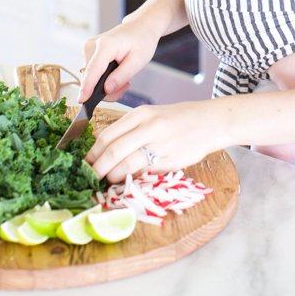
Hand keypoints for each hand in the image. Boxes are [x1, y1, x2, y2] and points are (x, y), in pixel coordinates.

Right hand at [79, 18, 160, 103]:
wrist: (140, 26)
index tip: (82, 101)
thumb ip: (121, 76)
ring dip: (106, 85)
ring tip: (124, 80)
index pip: (92, 70)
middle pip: (91, 78)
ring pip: (91, 77)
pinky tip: (117, 75)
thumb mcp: (138, 61)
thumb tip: (106, 90)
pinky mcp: (89, 52)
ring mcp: (89, 48)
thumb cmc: (142, 41)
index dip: (87, 88)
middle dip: (106, 89)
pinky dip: (103, 79)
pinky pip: (92, 73)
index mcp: (105, 45)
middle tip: (126, 87)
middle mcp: (92, 45)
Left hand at [85, 99, 231, 181]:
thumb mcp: (153, 115)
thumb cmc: (179, 118)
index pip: (108, 134)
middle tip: (89, 177)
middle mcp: (149, 127)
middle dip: (97, 167)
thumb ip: (132, 130)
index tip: (84, 163)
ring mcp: (160, 144)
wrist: (210, 121)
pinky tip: (127, 182)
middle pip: (113, 150)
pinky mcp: (171, 160)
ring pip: (127, 164)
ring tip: (106, 181)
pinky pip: (145, 172)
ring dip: (112, 176)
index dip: (93, 152)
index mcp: (141, 114)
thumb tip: (106, 151)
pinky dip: (132, 179)